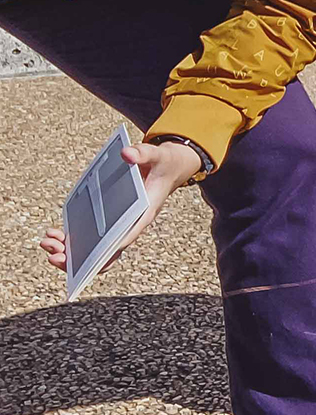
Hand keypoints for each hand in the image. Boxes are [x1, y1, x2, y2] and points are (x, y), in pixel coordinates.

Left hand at [38, 141, 200, 273]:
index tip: (90, 257)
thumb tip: (126, 154)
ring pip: (96, 250)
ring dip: (71, 253)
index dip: (109, 248)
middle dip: (81, 261)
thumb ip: (143, 154)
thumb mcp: (159, 155)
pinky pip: (91, 239)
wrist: (169, 167)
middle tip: (55, 256)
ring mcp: (120, 225)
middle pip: (108, 254)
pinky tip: (54, 234)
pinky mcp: (111, 220)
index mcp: (145, 213)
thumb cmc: (164, 164)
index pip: (128, 235)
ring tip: (48, 243)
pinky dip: (71, 241)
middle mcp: (131, 224)